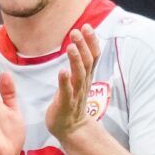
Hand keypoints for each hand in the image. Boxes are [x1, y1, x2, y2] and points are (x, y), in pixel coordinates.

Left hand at [43, 24, 100, 142]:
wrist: (71, 128)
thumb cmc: (71, 101)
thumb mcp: (77, 80)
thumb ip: (79, 64)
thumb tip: (78, 45)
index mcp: (86, 77)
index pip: (93, 56)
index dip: (91, 41)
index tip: (86, 26)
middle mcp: (83, 83)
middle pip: (87, 62)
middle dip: (83, 45)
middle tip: (76, 31)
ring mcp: (75, 94)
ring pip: (79, 75)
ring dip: (75, 60)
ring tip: (70, 47)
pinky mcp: (65, 104)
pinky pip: (66, 91)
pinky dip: (65, 81)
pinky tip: (62, 71)